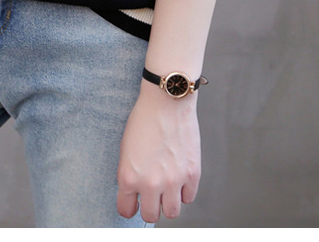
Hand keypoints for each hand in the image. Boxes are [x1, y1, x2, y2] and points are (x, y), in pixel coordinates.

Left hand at [116, 81, 200, 223]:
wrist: (166, 101)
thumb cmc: (143, 119)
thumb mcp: (126, 148)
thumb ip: (130, 174)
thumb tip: (136, 192)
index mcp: (129, 177)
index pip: (126, 210)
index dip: (129, 206)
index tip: (132, 202)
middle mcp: (150, 183)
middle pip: (150, 216)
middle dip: (149, 207)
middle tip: (151, 195)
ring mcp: (173, 181)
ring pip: (171, 212)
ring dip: (168, 203)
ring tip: (166, 189)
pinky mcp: (192, 174)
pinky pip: (188, 198)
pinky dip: (184, 191)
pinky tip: (179, 178)